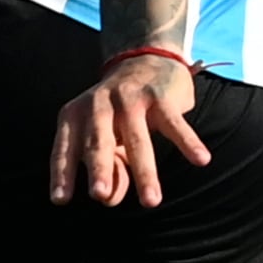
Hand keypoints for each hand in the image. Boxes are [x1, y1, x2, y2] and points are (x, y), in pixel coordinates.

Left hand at [50, 50, 210, 209]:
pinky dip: (187, 142)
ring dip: (145, 172)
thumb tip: (109, 199)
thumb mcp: (108, 140)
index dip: (62, 174)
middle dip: (99, 168)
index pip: (66, 149)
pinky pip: (173, 123)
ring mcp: (129, 98)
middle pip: (98, 141)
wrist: (146, 60)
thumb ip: (107, 169)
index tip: (60, 201)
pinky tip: (201, 160)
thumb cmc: (120, 113)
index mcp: (76, 116)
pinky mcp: (159, 95)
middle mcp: (98, 104)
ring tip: (152, 202)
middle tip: (100, 195)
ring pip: (137, 139)